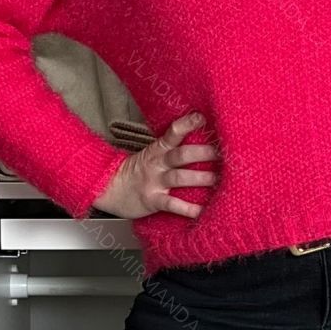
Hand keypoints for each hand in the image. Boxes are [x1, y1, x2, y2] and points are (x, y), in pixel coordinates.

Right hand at [92, 111, 219, 219]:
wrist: (109, 188)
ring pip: (179, 178)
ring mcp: (154, 182)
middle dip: (201, 153)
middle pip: (180, 155)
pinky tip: (200, 211)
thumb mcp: (152, 154)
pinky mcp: (152, 200)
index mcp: (157, 150)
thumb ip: (172, 148)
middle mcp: (157, 164)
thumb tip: (202, 140)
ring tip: (216, 179)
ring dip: (199, 178)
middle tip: (221, 153)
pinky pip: (171, 204)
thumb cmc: (137, 170)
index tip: (201, 118)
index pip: (172, 133)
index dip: (186, 125)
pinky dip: (186, 209)